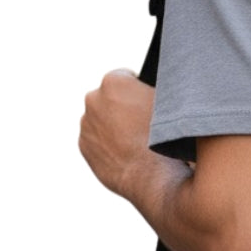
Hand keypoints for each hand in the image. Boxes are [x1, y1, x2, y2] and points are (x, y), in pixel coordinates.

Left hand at [79, 70, 158, 199]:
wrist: (154, 174)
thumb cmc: (165, 135)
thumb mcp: (167, 101)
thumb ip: (150, 88)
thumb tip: (149, 87)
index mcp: (114, 81)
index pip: (125, 76)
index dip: (138, 87)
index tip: (147, 100)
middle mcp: (93, 99)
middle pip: (109, 96)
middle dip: (121, 105)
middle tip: (142, 119)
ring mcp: (86, 124)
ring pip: (100, 118)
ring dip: (112, 123)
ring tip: (135, 138)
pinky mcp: (83, 146)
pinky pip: (96, 138)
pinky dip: (107, 142)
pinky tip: (126, 151)